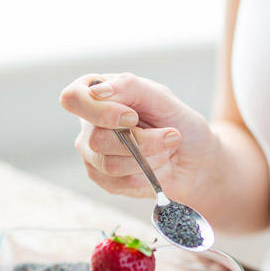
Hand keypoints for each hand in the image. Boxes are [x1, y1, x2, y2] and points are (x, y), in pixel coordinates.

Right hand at [60, 73, 216, 200]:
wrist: (197, 158)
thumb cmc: (179, 122)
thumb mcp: (161, 97)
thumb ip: (130, 87)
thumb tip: (98, 91)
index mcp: (96, 94)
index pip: (72, 99)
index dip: (102, 112)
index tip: (133, 117)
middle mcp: (89, 125)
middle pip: (97, 139)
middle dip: (142, 142)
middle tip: (170, 136)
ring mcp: (93, 155)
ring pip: (111, 165)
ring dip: (150, 159)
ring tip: (167, 151)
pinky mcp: (105, 180)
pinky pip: (121, 184)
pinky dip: (149, 175)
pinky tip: (159, 167)